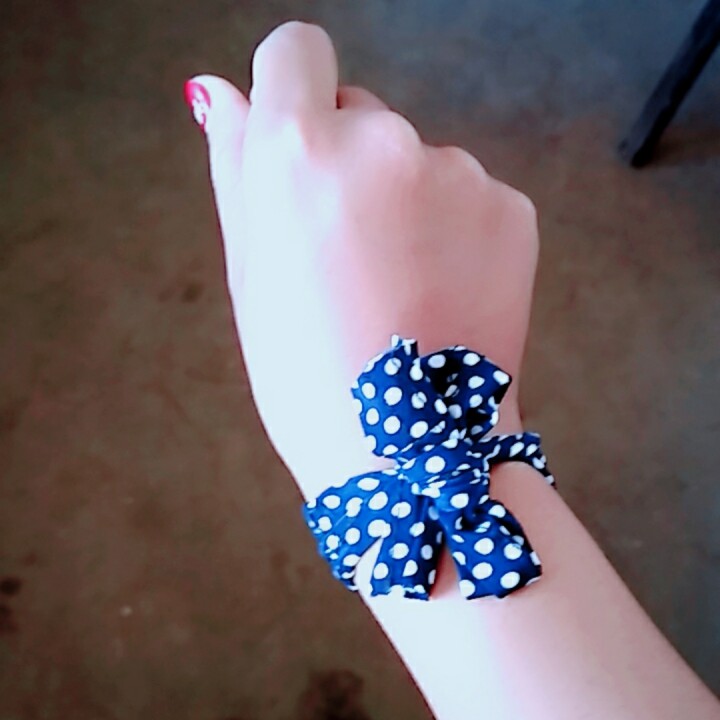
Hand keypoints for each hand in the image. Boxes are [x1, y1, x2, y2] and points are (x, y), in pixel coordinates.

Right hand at [188, 21, 538, 496]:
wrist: (409, 453)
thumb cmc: (305, 372)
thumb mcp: (249, 272)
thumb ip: (234, 167)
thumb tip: (214, 91)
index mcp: (299, 152)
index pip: (296, 52)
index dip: (291, 90)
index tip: (299, 139)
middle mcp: (383, 141)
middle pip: (359, 111)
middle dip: (347, 164)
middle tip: (348, 256)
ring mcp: (458, 173)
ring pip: (416, 159)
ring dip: (404, 202)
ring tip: (399, 285)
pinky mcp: (511, 207)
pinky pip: (468, 194)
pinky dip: (454, 229)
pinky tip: (442, 290)